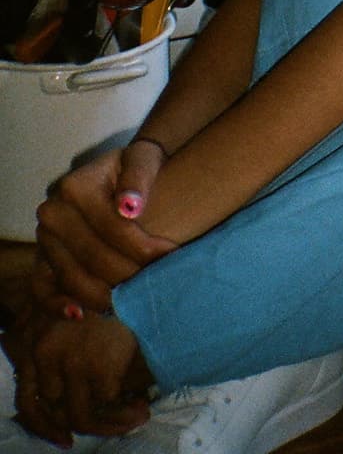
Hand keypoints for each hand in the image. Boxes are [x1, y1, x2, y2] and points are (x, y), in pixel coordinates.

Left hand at [4, 304, 149, 445]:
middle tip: (109, 424)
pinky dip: (125, 409)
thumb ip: (62, 345)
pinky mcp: (100, 367)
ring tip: (135, 417)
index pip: (29, 401)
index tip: (65, 438)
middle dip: (84, 423)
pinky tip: (141, 405)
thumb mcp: (74, 312)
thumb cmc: (110, 290)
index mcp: (38, 342)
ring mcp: (72, 362)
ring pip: (81, 416)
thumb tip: (62, 395)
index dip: (45, 425)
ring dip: (109, 424)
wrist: (137, 275)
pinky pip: (107, 401)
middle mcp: (46, 353)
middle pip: (56, 411)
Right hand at [32, 143, 177, 316]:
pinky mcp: (41, 259)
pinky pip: (42, 288)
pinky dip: (58, 304)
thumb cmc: (136, 168)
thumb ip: (139, 176)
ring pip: (72, 277)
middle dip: (128, 276)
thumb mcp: (143, 159)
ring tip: (132, 304)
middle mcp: (53, 213)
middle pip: (94, 257)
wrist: (119, 174)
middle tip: (155, 287)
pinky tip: (80, 314)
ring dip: (103, 296)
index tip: (171, 258)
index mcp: (74, 187)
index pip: (113, 228)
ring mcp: (44, 239)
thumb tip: (129, 207)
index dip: (144, 247)